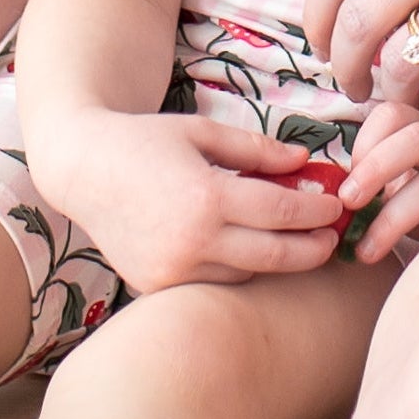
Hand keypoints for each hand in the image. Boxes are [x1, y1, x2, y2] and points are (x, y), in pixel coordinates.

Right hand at [23, 108, 344, 291]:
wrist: (81, 169)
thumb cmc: (143, 142)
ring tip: (293, 240)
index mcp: (206, 197)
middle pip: (274, 255)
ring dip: (274, 259)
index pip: (281, 211)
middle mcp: (191, 242)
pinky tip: (246, 249)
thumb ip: (256, 148)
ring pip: (246, 274)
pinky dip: (235, 268)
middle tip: (333, 238)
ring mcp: (172, 271)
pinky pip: (213, 283)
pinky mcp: (156, 286)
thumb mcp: (201, 131)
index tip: (337, 205)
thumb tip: (304, 159)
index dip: (316, 210)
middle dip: (312, 248)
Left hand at [337, 95, 418, 262]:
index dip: (364, 145)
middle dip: (374, 170)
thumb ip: (376, 185)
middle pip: (415, 137)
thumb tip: (324, 205)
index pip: (391, 114)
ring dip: (392, 217)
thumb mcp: (406, 189)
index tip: (346, 185)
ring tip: (366, 249)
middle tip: (347, 204)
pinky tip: (405, 256)